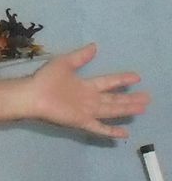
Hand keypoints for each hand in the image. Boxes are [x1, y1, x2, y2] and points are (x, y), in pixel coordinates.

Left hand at [30, 44, 149, 137]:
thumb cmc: (46, 78)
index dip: (122, 79)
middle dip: (130, 98)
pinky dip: (111, 131)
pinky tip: (124, 133)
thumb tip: (95, 46)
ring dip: (127, 110)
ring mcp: (86, 111)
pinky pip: (99, 127)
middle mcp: (89, 98)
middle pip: (114, 98)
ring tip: (142, 108)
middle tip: (147, 98)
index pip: (108, 82)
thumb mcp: (65, 63)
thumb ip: (80, 56)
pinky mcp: (81, 121)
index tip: (137, 76)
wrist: (32, 94)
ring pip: (112, 111)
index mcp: (86, 84)